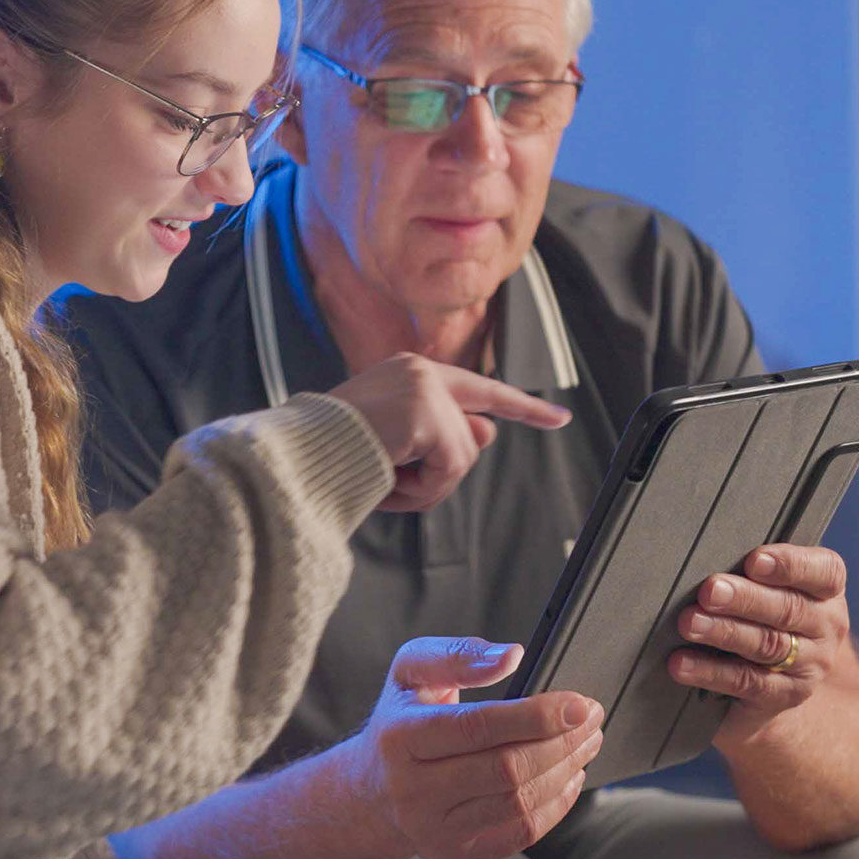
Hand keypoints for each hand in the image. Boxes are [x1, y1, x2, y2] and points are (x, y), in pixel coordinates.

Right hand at [330, 354, 569, 512]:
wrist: (298, 455)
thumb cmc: (332, 454)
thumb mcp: (394, 448)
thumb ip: (443, 437)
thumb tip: (488, 431)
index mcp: (408, 372)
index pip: (479, 390)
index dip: (523, 407)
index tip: (559, 417)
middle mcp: (420, 370)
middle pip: (473, 434)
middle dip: (445, 472)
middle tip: (397, 481)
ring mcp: (425, 388)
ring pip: (462, 457)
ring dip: (427, 485)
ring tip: (384, 479)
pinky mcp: (425, 412)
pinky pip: (450, 468)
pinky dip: (423, 487)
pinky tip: (390, 478)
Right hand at [349, 637, 603, 858]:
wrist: (371, 788)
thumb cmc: (401, 720)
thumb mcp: (411, 671)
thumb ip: (457, 656)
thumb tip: (510, 656)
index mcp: (400, 736)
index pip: (477, 728)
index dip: (535, 717)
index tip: (579, 704)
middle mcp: (411, 788)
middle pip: (506, 769)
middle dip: (561, 743)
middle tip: (592, 719)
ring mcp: (430, 828)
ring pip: (518, 803)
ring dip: (565, 771)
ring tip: (585, 743)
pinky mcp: (451, 853)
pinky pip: (519, 834)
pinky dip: (555, 805)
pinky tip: (568, 777)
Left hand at [670, 544, 850, 739]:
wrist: (777, 679)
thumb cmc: (762, 612)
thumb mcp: (767, 587)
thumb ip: (748, 572)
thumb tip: (701, 557)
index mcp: (825, 591)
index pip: (824, 572)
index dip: (790, 565)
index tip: (754, 561)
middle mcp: (825, 626)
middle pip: (788, 609)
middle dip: (744, 599)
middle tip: (709, 591)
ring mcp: (810, 664)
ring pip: (767, 644)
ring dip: (724, 632)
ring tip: (689, 623)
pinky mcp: (784, 695)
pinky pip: (747, 681)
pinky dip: (710, 672)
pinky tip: (681, 664)